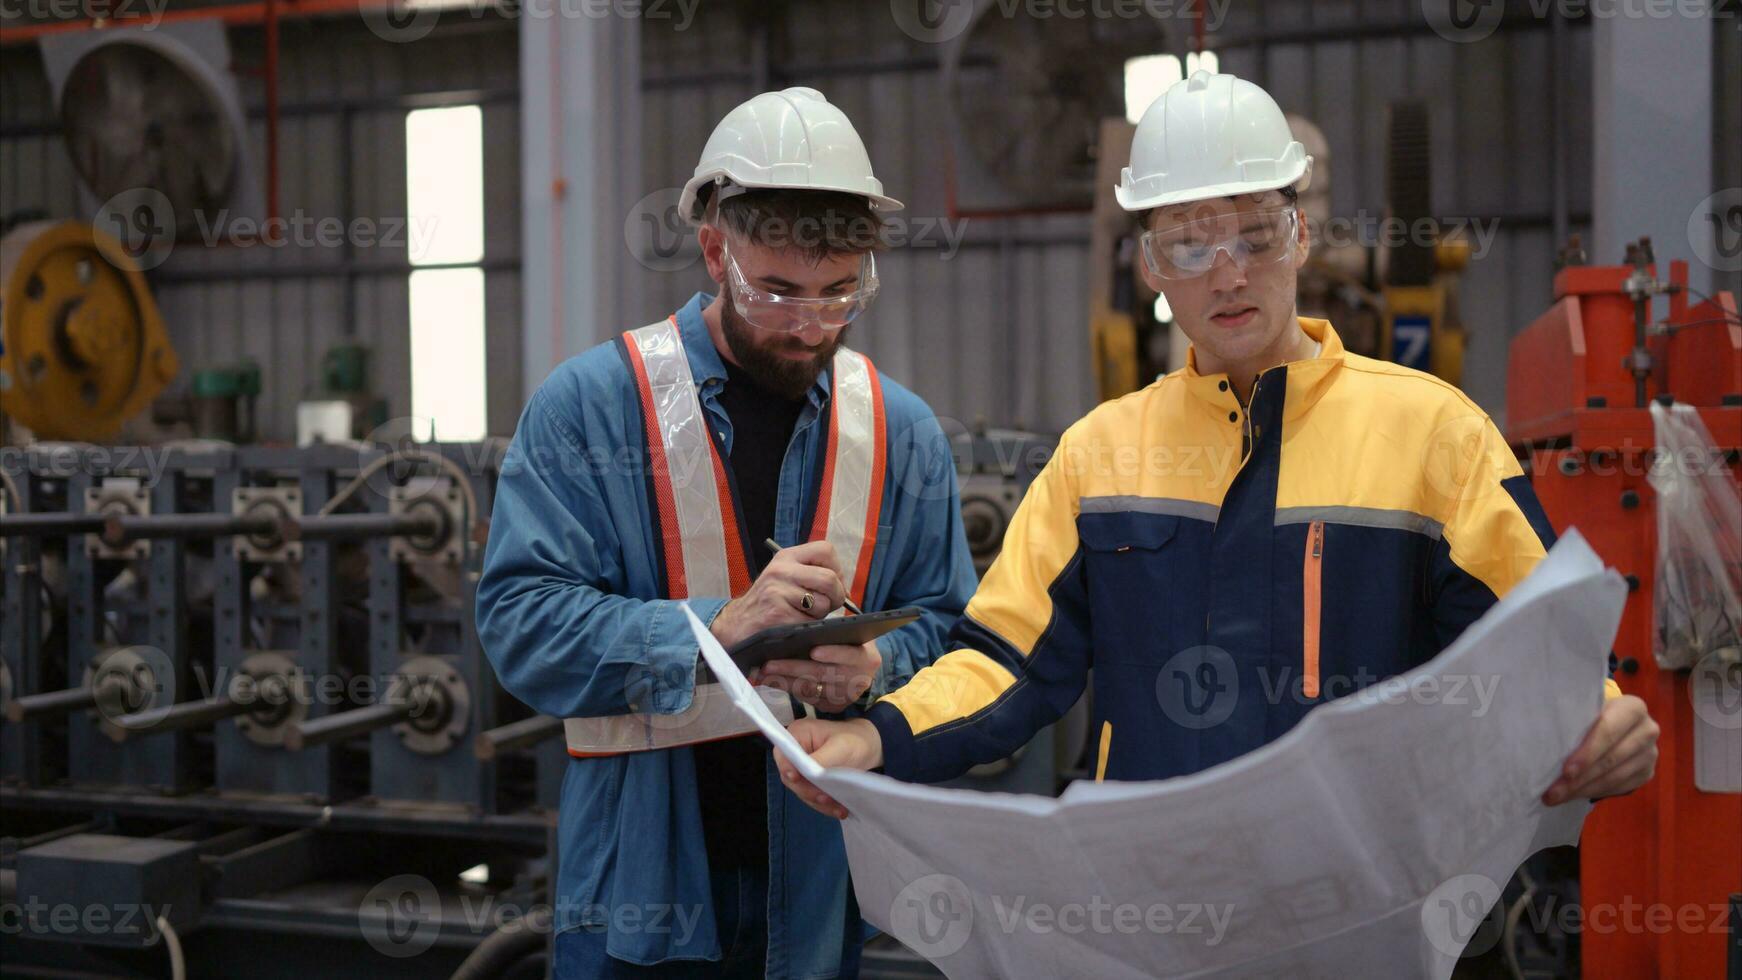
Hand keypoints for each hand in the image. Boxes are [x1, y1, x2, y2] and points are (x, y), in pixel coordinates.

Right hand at [710, 541, 844, 647]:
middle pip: (829, 578)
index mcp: (786, 557)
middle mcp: (781, 570)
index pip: (826, 550)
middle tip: (829, 605)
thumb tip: (844, 590)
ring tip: (805, 614)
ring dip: (821, 615)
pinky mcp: (778, 613)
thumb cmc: (769, 601)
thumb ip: (811, 574)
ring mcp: (778, 591)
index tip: (834, 584)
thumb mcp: (784, 577)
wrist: (738, 623)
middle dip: (836, 596)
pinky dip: (808, 626)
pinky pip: (810, 621)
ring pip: (823, 603)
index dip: (837, 569)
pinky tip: (795, 624)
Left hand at [755, 641, 880, 712]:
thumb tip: (806, 623)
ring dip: (784, 680)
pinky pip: (805, 698)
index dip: (833, 654)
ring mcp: (845, 696)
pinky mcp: (832, 707)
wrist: (858, 669)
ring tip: (764, 672)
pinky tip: (770, 681)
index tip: (814, 651)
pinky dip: (786, 688)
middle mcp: (859, 680)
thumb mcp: (848, 633)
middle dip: (794, 668)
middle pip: (824, 674)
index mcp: (867, 658)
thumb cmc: (848, 643)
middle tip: (769, 663)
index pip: (850, 655)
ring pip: (811, 689)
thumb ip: (833, 629)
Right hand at [774, 718, 883, 818]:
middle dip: (808, 790)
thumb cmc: (855, 740)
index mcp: (798, 734)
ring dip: (818, 801)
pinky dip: (824, 805)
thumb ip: (819, 760)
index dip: (787, 767)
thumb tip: (801, 774)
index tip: (797, 778)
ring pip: (801, 790)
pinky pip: (811, 796)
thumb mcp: (840, 748)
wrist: (870, 748)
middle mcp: (796, 751)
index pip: (783, 754)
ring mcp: (802, 767)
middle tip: (826, 798)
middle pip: (791, 776)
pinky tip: (838, 809)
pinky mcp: (810, 780)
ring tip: (838, 808)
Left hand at [1543, 694, 1658, 804]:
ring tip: (1558, 797)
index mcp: (1632, 708)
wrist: (1616, 722)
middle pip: (1610, 759)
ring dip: (1584, 790)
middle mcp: (1647, 730)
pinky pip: (1620, 787)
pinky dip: (1595, 792)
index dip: (1586, 753)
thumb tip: (1542, 737)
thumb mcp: (1585, 710)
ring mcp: (1650, 754)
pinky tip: (1575, 795)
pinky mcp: (1647, 772)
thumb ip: (1575, 719)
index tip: (1566, 771)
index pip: (1608, 732)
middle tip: (1554, 792)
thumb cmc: (1591, 713)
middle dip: (1580, 778)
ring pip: (1615, 777)